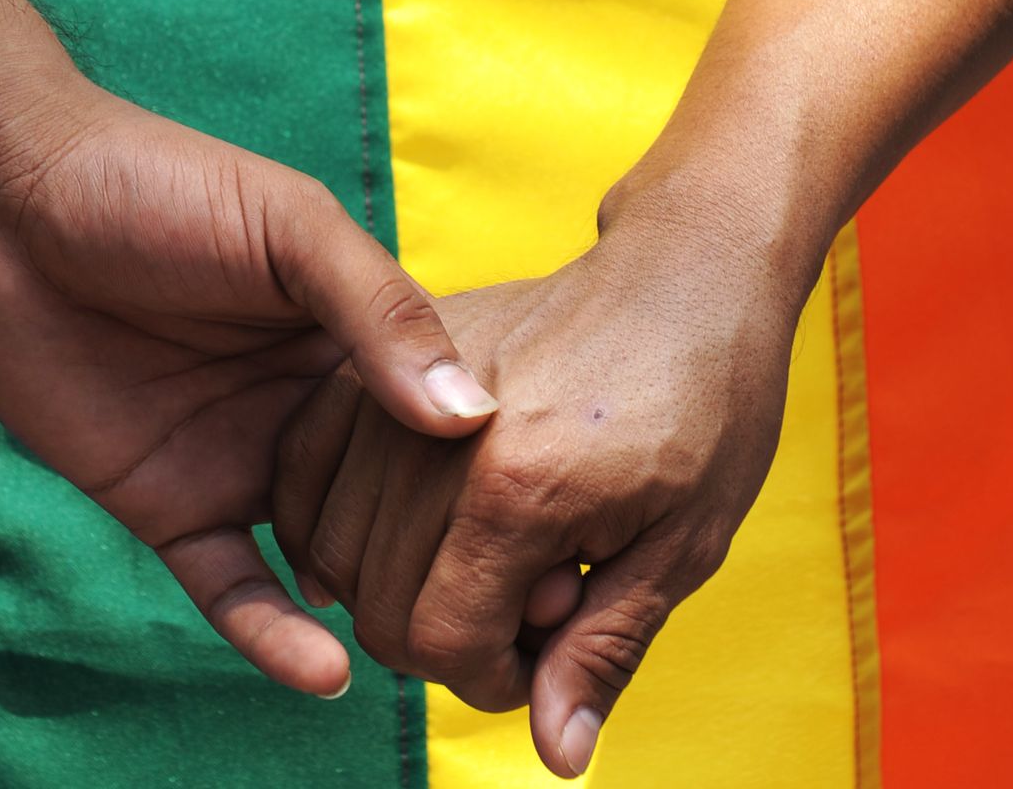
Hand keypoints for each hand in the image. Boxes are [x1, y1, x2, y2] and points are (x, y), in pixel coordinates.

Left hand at [0, 69, 499, 698]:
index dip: (495, 474)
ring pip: (322, 557)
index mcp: (349, 337)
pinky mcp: (166, 503)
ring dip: (373, 609)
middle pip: (392, 505)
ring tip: (441, 665)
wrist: (5, 198)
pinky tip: (328, 672)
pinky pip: (228, 584)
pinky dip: (272, 635)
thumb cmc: (155, 183)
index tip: (565, 531)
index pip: (440, 420)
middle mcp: (305, 411)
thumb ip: (380, 313)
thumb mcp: (290, 228)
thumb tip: (471, 419)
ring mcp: (238, 462)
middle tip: (525, 627)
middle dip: (450, 563)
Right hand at [272, 175, 818, 773]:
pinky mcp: (385, 359)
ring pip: (331, 544)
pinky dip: (326, 516)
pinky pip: (304, 464)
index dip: (487, 679)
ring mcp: (400, 388)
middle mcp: (438, 440)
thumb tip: (556, 755)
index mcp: (519, 489)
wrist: (686, 273)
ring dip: (388, 585)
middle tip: (519, 613)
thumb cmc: (707, 404)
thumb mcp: (685, 543)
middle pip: (377, 604)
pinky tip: (390, 529)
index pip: (438, 641)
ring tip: (476, 561)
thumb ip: (604, 648)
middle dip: (441, 642)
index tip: (542, 654)